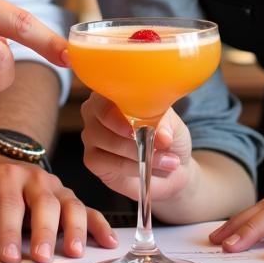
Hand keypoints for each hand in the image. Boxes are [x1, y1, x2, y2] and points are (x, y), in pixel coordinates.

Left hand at [0, 153, 117, 262]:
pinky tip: (108, 242)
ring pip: (70, 203)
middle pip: (43, 202)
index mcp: (4, 178)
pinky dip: (100, 224)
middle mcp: (33, 179)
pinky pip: (88, 209)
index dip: (8, 229)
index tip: (8, 256)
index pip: (8, 202)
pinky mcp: (68, 198)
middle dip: (43, 230)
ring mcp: (54, 188)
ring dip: (75, 227)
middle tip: (40, 257)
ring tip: (74, 252)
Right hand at [80, 92, 194, 202]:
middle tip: (158, 145)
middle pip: (103, 116)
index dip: (118, 109)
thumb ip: (166, 125)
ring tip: (165, 160)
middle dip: (133, 135)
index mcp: (112, 93)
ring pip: (109, 141)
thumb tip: (162, 137)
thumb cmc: (166, 137)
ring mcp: (91, 136)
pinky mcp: (93, 160)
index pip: (106, 93)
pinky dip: (132, 167)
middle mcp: (96, 111)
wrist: (171, 169)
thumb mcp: (171, 124)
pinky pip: (109, 163)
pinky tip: (147, 169)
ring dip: (139, 153)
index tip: (134, 126)